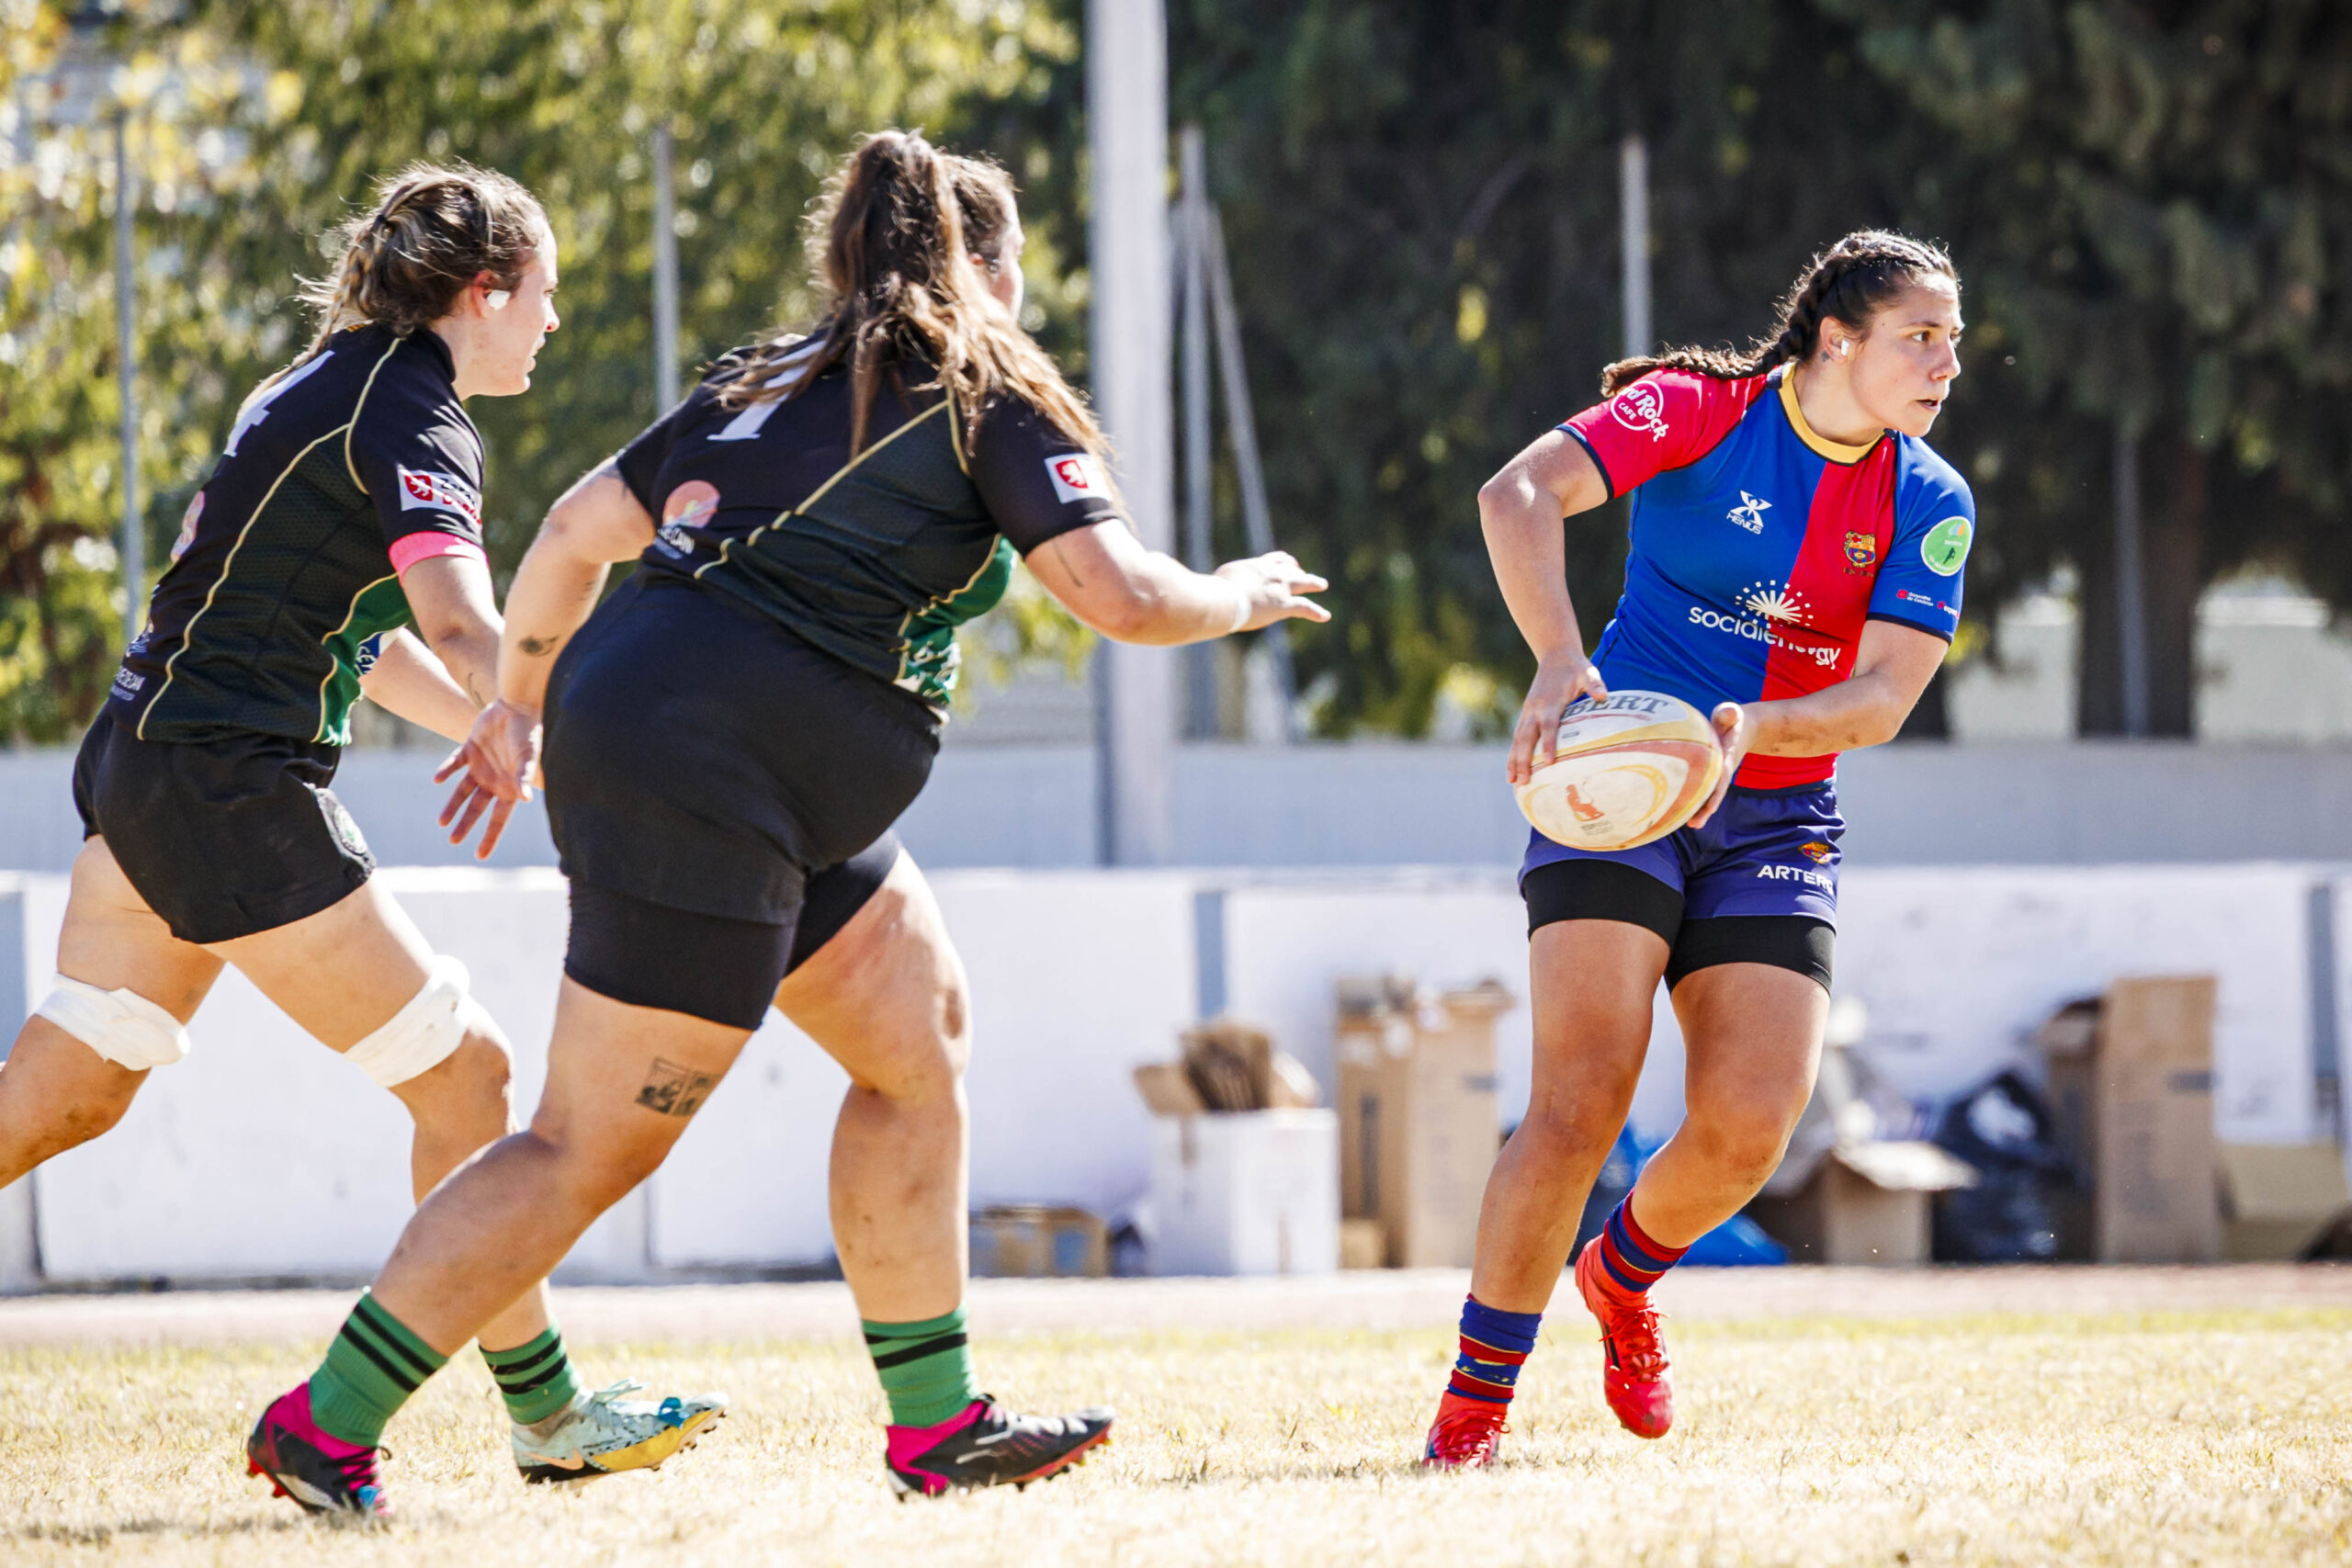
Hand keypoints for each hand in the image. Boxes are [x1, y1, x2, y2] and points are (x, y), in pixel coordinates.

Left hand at [433, 697, 542, 859]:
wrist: (517, 705)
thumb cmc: (528, 733)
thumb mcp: (527, 757)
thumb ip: (523, 777)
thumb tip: (526, 799)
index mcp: (509, 787)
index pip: (498, 819)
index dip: (490, 837)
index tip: (481, 855)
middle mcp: (495, 780)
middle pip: (477, 809)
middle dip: (466, 825)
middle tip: (453, 841)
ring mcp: (481, 765)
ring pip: (463, 791)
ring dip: (452, 805)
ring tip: (441, 822)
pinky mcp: (470, 749)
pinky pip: (454, 763)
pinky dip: (446, 770)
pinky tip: (437, 779)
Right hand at [1214, 551, 1330, 631]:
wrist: (1221, 599)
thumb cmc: (1212, 592)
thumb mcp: (1216, 582)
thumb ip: (1221, 585)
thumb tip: (1207, 592)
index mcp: (1255, 567)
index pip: (1274, 560)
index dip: (1283, 562)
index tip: (1288, 564)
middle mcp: (1271, 574)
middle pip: (1290, 568)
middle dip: (1298, 571)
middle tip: (1304, 573)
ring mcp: (1279, 589)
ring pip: (1303, 582)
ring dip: (1314, 582)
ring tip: (1323, 584)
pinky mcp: (1283, 606)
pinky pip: (1305, 608)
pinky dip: (1316, 612)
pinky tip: (1325, 616)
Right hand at [1506, 651, 1609, 784]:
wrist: (1555, 655)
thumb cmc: (1575, 667)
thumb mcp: (1588, 672)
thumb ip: (1594, 684)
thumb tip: (1603, 695)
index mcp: (1550, 702)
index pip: (1549, 726)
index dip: (1549, 744)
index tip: (1549, 762)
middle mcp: (1535, 709)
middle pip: (1526, 738)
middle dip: (1523, 760)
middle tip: (1523, 781)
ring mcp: (1528, 712)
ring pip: (1518, 740)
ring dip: (1514, 761)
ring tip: (1512, 782)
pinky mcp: (1526, 715)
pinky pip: (1518, 737)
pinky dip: (1513, 754)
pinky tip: (1512, 770)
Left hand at [1685, 701, 1752, 829]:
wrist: (1743, 727)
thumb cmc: (1732, 719)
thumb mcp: (1732, 713)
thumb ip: (1729, 713)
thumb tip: (1729, 712)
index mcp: (1727, 757)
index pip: (1722, 776)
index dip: (1716, 791)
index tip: (1711, 806)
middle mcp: (1723, 769)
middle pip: (1714, 793)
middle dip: (1706, 809)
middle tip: (1695, 824)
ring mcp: (1717, 774)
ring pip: (1708, 795)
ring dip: (1700, 811)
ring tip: (1690, 825)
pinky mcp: (1711, 775)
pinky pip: (1702, 789)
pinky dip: (1693, 801)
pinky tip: (1679, 813)